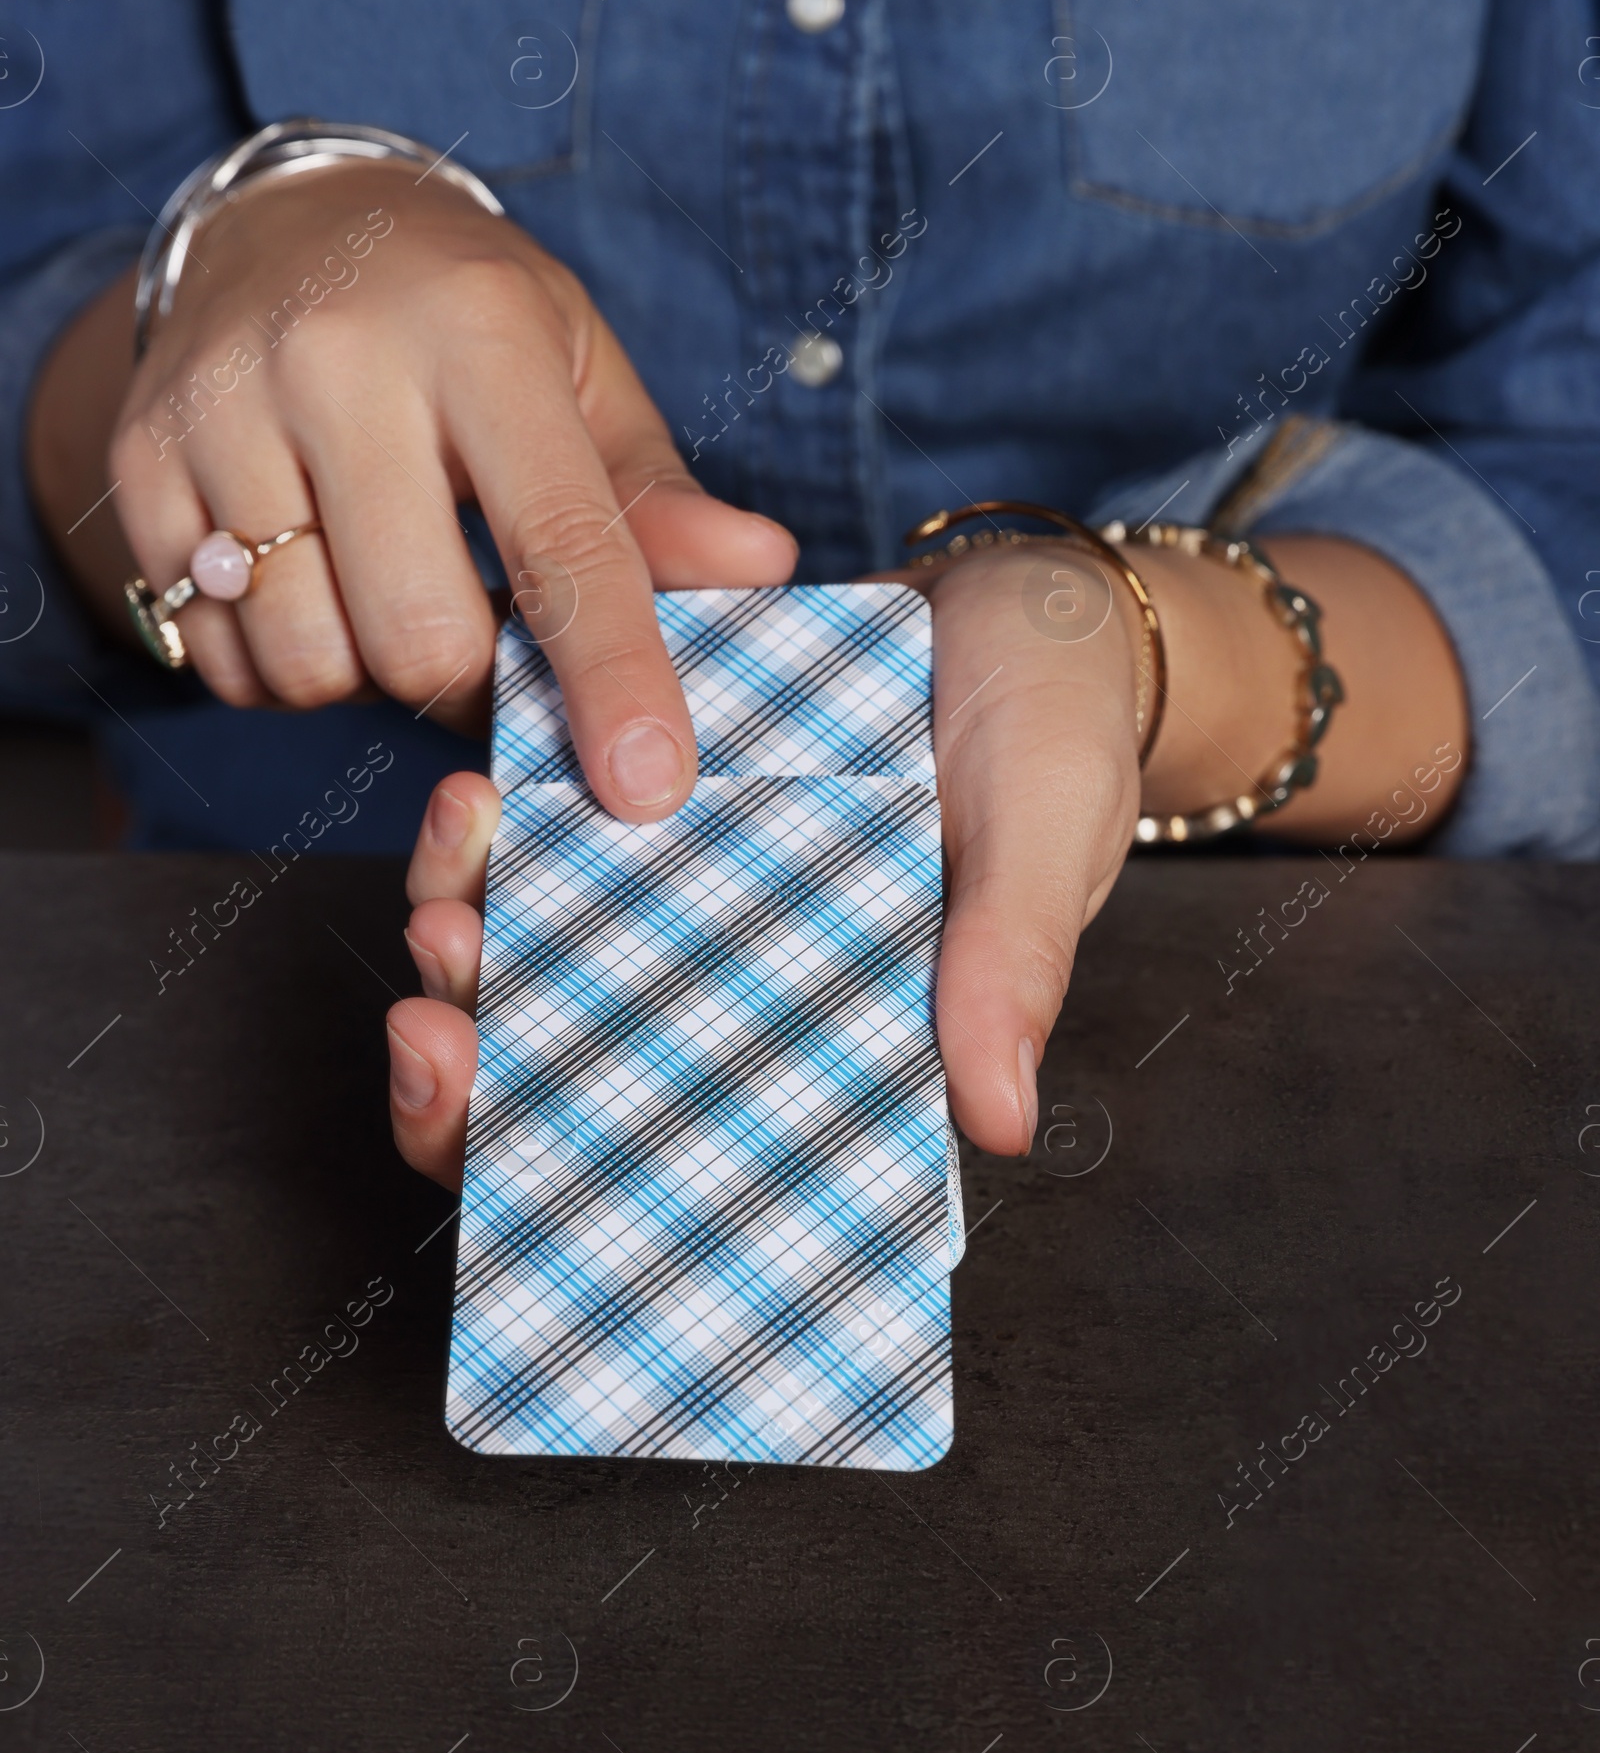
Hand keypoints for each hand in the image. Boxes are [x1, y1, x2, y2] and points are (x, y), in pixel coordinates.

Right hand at [28, 166, 794, 816]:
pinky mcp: (139, 462)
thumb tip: (759, 570)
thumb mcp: (580, 373)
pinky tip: (302, 585)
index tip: (649, 783)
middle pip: (420, 637)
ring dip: (365, 676)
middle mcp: (337, 361)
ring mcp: (220, 410)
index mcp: (479, 334)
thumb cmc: (462, 319)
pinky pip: (219, 655)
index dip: (612, 676)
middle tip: (479, 630)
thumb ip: (656, 493)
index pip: (560, 541)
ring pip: (309, 661)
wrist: (283, 226)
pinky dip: (276, 664)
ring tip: (381, 590)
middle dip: (466, 681)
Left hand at [386, 545, 1146, 1182]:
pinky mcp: (654, 785)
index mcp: (826, 1036)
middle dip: (469, 1050)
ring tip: (461, 842)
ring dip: (468, 916)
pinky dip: (509, 815)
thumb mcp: (1049, 833)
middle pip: (565, 1066)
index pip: (681, 1149)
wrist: (1025, 594)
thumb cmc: (1062, 730)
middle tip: (442, 974)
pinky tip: (485, 784)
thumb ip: (1014, 962)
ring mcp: (682, 887)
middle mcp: (732, 984)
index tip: (479, 1093)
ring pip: (536, 944)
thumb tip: (1000, 1123)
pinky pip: (557, 818)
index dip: (556, 1158)